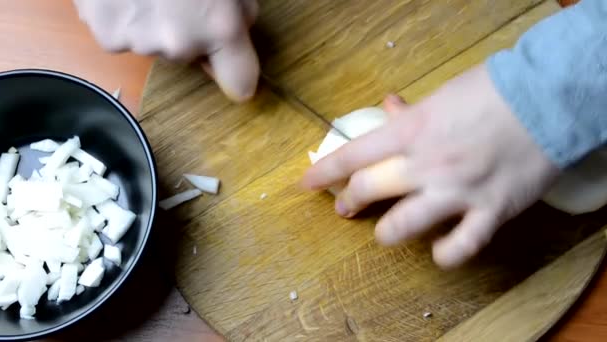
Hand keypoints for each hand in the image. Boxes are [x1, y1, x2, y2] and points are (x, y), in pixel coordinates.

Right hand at [73, 0, 259, 101]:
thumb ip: (238, 12)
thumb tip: (236, 32)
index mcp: (220, 28)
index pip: (240, 82)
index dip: (236, 73)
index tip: (229, 64)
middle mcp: (181, 45)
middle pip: (189, 56)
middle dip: (186, 33)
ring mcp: (140, 43)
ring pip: (153, 44)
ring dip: (152, 24)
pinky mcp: (107, 36)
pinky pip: (121, 35)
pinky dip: (122, 18)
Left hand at [301, 64, 559, 268]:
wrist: (547, 98)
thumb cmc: (493, 90)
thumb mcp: (443, 95)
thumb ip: (411, 112)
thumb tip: (387, 108)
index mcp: (411, 131)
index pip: (353, 155)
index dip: (324, 172)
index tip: (306, 183)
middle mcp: (425, 164)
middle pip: (369, 190)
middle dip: (349, 201)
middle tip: (345, 206)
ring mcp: (455, 191)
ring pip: (403, 226)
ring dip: (386, 233)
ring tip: (384, 234)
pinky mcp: (488, 210)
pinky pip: (460, 246)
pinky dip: (446, 255)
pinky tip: (440, 253)